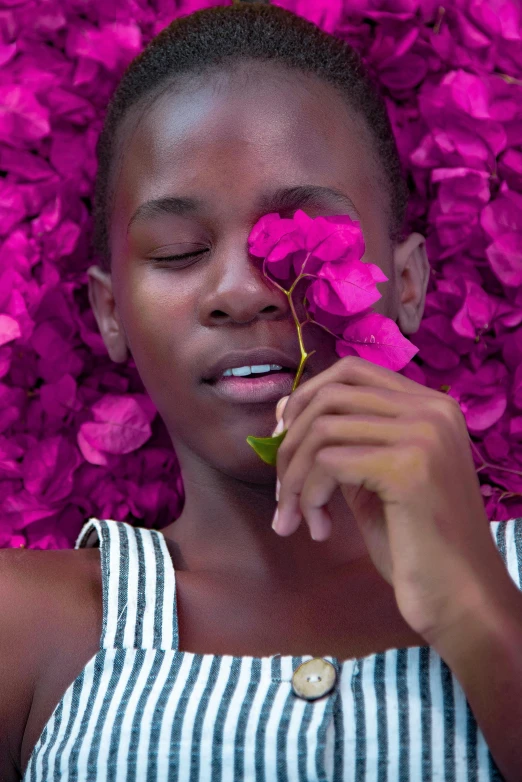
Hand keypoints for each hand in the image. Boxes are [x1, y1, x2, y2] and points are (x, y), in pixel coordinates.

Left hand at [272, 355, 512, 644]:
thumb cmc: (416, 545)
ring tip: (293, 518)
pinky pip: (328, 463)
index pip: (352, 371)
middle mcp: (432, 409)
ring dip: (293, 478)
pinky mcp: (408, 467)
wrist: (461, 598)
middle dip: (290, 442)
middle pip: (330, 395)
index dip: (305, 397)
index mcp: (430, 406)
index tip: (282, 436)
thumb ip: (344, 443)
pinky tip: (320, 528)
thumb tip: (286, 411)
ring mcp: (424, 434)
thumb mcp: (375, 480)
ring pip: (322, 430)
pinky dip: (308, 497)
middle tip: (281, 491)